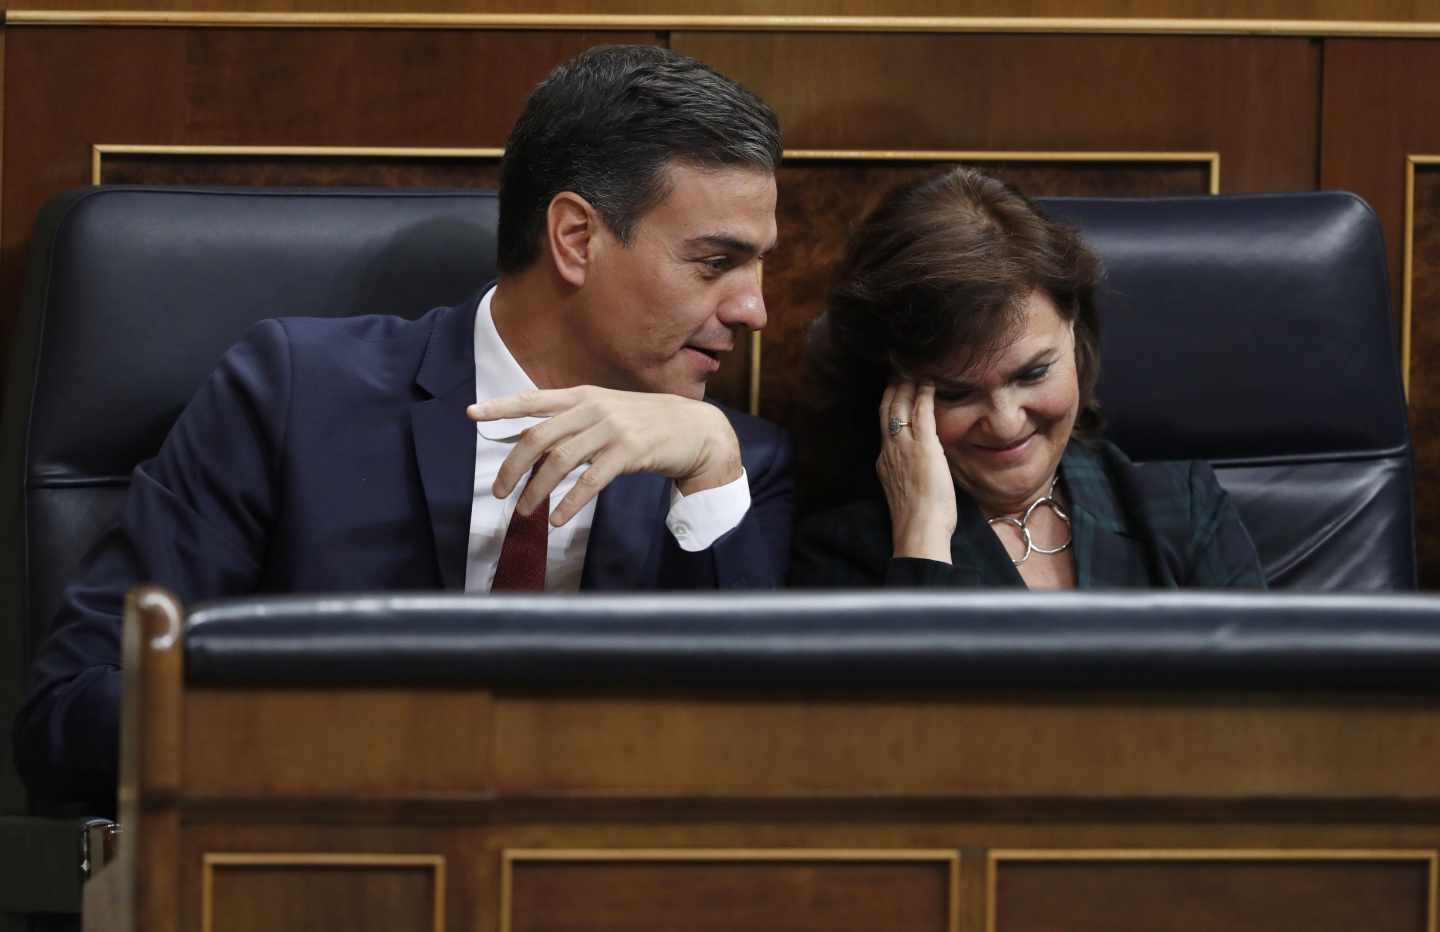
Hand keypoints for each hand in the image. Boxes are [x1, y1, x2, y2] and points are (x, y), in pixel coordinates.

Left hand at [468, 386, 742, 525]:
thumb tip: (534, 439)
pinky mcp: (630, 451)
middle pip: (539, 436)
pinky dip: (571, 502)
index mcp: (583, 396)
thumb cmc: (645, 424)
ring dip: (537, 490)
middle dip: (513, 467)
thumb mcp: (607, 412)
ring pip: (560, 460)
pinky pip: (591, 480)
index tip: (472, 414)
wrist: (694, 430)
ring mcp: (612, 428)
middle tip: (499, 492)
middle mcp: (594, 408)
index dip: (502, 407)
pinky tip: (557, 518)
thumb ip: (573, 421)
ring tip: (525, 512)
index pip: (534, 400)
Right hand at [877, 381, 956, 561]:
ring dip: (907, 385)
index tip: (892, 389)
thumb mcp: (904, 489)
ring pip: (901, 407)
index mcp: (885, 460)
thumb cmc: (918, 518)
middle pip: (888, 410)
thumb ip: (907, 472)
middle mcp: (891, 449)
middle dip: (892, 387)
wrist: (919, 529)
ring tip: (914, 368)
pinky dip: (924, 395)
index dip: (888, 404)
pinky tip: (929, 383)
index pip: (885, 424)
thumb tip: (919, 466)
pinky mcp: (924, 447)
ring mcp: (906, 447)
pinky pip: (922, 413)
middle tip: (899, 369)